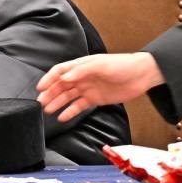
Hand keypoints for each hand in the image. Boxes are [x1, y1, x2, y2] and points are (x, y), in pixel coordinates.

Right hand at [36, 52, 164, 122]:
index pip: (60, 71)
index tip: (40, 88)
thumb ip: (81, 71)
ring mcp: (88, 88)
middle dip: (50, 93)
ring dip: (57, 103)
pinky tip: (63, 117)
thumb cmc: (122, 65)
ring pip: (68, 96)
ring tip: (48, 110)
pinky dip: (70, 111)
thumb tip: (65, 78)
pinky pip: (79, 106)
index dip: (49, 79)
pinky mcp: (95, 99)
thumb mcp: (100, 65)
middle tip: (40, 102)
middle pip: (61, 85)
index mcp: (81, 66)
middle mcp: (82, 77)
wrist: (141, 75)